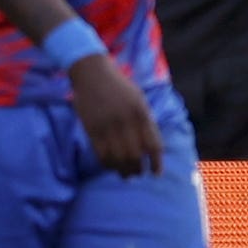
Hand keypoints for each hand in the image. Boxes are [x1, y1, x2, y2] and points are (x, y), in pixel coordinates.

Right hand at [68, 54, 163, 176]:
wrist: (92, 72)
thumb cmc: (119, 86)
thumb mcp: (139, 99)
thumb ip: (146, 121)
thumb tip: (152, 148)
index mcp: (141, 113)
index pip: (153, 145)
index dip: (156, 163)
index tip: (156, 173)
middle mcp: (126, 121)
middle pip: (135, 155)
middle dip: (138, 170)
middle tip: (138, 174)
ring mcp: (107, 125)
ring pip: (117, 158)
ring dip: (123, 171)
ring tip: (126, 175)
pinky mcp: (91, 129)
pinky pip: (101, 154)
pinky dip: (107, 164)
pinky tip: (111, 166)